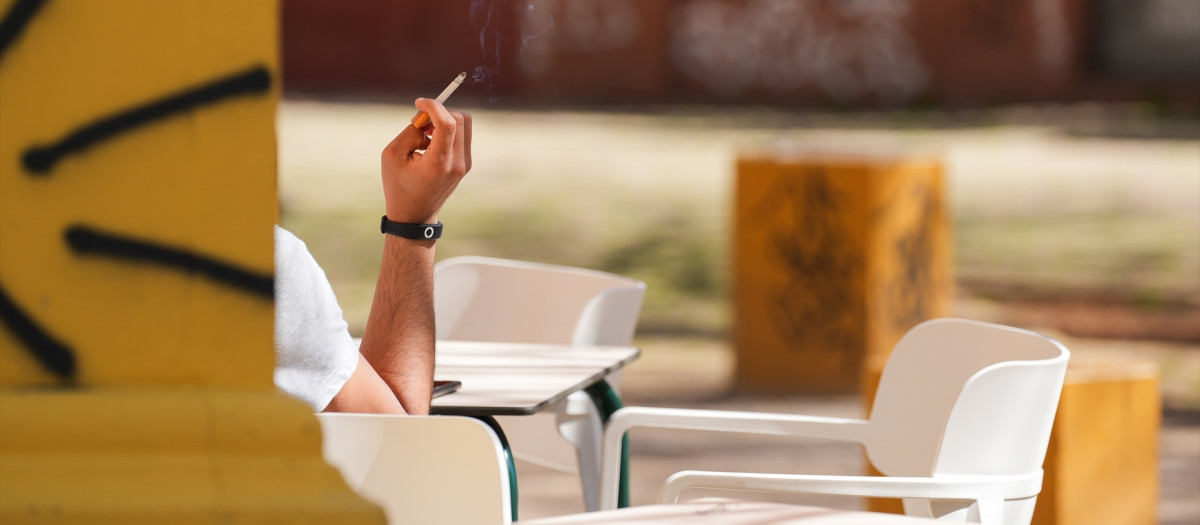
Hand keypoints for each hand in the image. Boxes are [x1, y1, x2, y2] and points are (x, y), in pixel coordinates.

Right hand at [380, 98, 471, 223]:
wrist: (414, 216)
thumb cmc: (399, 186)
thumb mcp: (392, 155)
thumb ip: (410, 131)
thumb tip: (426, 118)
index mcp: (439, 163)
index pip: (448, 123)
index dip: (434, 106)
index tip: (419, 103)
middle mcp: (457, 163)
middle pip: (460, 119)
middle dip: (439, 112)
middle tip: (419, 122)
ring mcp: (464, 164)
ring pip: (464, 125)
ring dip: (444, 120)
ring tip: (424, 134)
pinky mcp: (465, 164)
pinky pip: (461, 136)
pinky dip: (447, 131)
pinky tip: (430, 143)